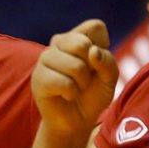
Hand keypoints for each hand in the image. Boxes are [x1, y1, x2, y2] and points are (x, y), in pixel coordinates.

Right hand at [33, 20, 118, 141]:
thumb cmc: (93, 96)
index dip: (103, 47)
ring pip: (75, 65)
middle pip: (82, 43)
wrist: (76, 121)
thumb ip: (108, 62)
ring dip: (82, 83)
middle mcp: (58, 43)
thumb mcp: (109, 78)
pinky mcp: (38, 77)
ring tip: (75, 88)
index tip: (97, 63)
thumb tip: (92, 51)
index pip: (95, 26)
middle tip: (85, 79)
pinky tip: (66, 96)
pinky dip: (71, 93)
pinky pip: (64, 82)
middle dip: (91, 68)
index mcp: (76, 36)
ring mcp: (45, 59)